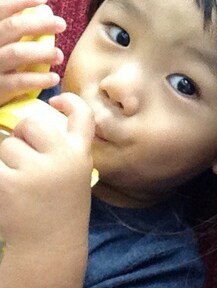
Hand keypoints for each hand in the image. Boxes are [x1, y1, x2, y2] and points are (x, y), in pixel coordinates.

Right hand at [0, 0, 65, 105]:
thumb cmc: (0, 65)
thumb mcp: (2, 42)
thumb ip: (14, 30)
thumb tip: (44, 11)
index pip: (1, 8)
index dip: (21, 0)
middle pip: (12, 26)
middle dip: (41, 23)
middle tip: (62, 24)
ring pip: (17, 53)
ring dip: (43, 52)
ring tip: (59, 55)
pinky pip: (19, 82)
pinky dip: (39, 79)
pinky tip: (54, 78)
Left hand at [0, 93, 93, 285]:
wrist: (50, 243)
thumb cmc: (62, 203)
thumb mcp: (76, 171)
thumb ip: (67, 146)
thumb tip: (37, 117)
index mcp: (80, 153)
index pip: (82, 115)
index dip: (70, 101)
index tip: (57, 99)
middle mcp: (61, 158)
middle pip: (33, 123)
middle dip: (23, 133)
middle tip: (24, 150)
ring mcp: (34, 171)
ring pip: (8, 145)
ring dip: (8, 158)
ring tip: (19, 180)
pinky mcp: (8, 184)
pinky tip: (8, 189)